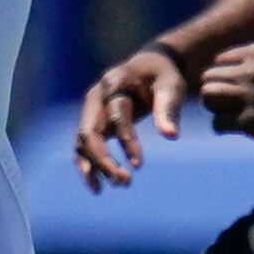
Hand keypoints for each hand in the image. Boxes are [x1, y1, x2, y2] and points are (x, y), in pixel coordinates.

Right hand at [74, 43, 190, 190]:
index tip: (138, 165)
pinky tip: (98, 186)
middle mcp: (96, 96)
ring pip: (82, 143)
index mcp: (115, 82)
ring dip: (94, 168)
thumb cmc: (162, 75)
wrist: (148, 66)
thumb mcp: (171, 86)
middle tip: (125, 182)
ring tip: (116, 186)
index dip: (126, 140)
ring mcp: (90, 110)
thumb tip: (170, 136)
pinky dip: (89, 166)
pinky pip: (84, 147)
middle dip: (102, 161)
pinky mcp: (92, 122)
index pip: (116, 115)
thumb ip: (168, 109)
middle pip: (89, 132)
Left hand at [195, 42, 253, 148]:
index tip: (235, 88)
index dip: (224, 77)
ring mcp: (248, 95)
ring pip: (208, 96)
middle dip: (215, 92)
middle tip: (228, 103)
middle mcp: (250, 70)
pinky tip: (236, 127)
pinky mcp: (249, 120)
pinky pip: (218, 122)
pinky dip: (222, 126)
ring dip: (215, 107)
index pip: (219, 61)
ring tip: (228, 113)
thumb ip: (252, 64)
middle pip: (208, 78)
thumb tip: (224, 72)